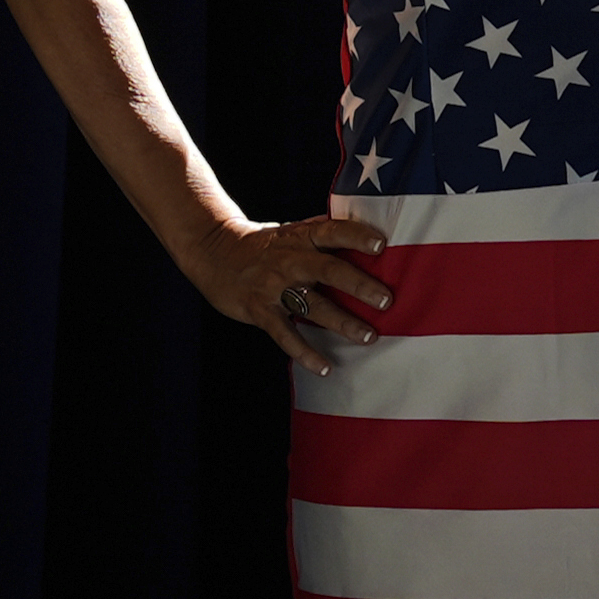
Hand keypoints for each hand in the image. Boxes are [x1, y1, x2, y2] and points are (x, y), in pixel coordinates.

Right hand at [198, 209, 392, 368]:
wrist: (213, 249)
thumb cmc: (265, 243)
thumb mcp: (292, 230)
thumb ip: (324, 233)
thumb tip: (370, 230)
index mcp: (302, 236)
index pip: (333, 231)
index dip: (356, 236)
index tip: (381, 245)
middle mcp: (291, 259)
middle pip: (328, 270)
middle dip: (358, 285)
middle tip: (385, 300)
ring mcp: (274, 285)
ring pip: (312, 305)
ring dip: (342, 322)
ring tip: (368, 337)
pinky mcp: (259, 309)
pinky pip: (285, 335)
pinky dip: (305, 353)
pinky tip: (325, 368)